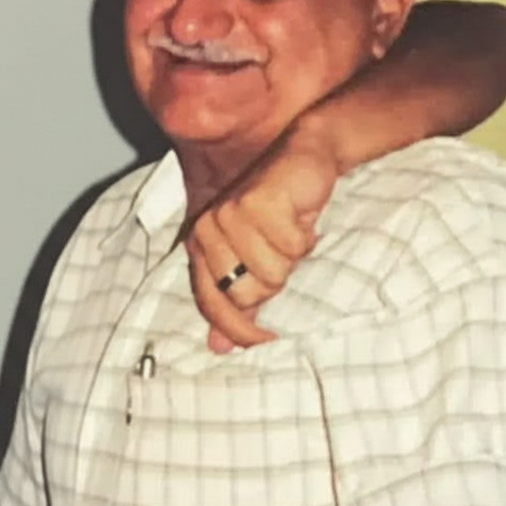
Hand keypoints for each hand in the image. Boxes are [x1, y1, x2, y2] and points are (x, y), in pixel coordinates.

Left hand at [187, 133, 339, 352]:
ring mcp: (231, 214)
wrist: (305, 157)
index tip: (266, 342)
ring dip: (293, 256)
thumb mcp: (258, 259)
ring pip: (272, 273)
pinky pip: (291, 248)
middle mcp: (209, 229)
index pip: (212, 303)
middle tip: (284, 251)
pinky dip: (304, 238)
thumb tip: (219, 347)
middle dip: (276, 279)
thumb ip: (238, 302)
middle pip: (248, 293)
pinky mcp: (259, 202)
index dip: (238, 329)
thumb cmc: (281, 212)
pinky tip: (301, 218)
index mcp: (201, 245)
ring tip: (292, 230)